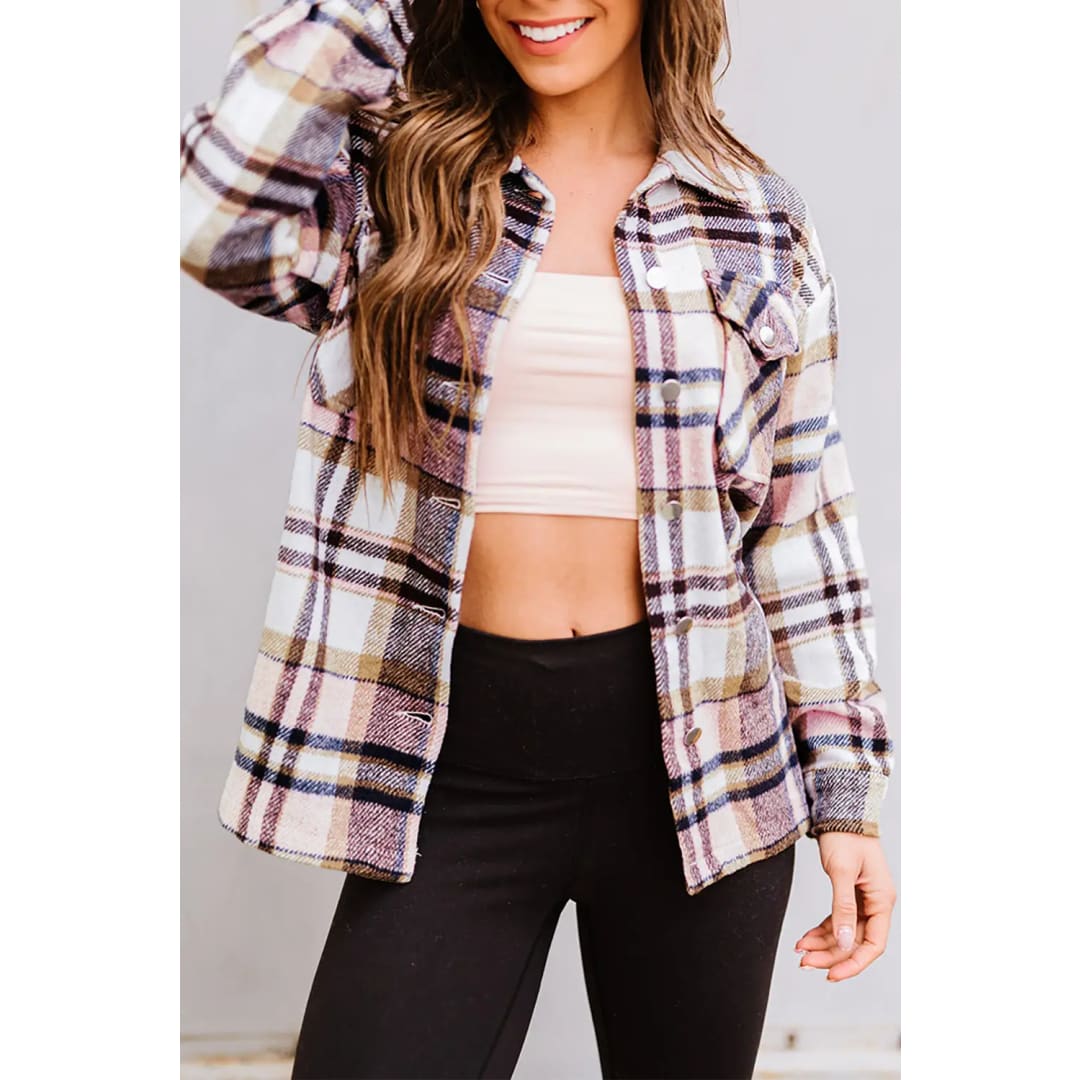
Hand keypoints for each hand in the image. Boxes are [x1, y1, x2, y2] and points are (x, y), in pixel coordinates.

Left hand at [794, 832, 895, 981]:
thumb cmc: (845, 836)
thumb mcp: (842, 872)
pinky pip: (837, 921)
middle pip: (856, 942)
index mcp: (882, 900)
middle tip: (804, 963)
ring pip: (845, 933)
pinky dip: (822, 930)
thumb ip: (843, 907)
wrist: (840, 812)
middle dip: (831, 955)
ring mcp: (863, 900)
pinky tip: (805, 937)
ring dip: (824, 945)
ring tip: (799, 951)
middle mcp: (876, 903)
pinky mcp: (850, 894)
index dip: (853, 963)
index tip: (831, 975)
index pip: (874, 944)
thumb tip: (845, 942)